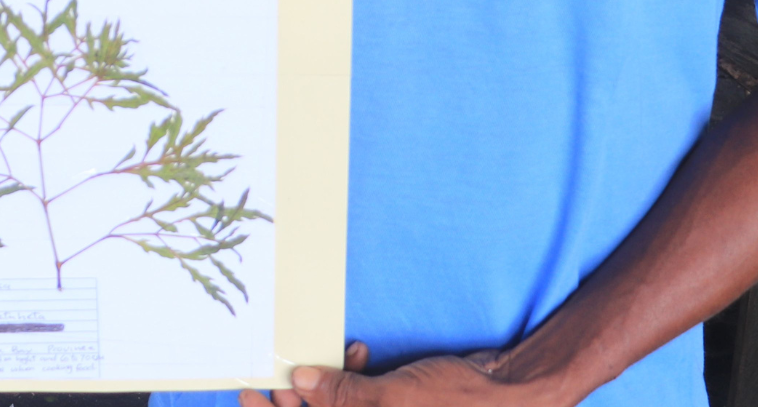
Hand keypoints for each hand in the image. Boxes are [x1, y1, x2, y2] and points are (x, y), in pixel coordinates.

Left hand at [256, 349, 531, 406]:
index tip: (248, 397)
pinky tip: (361, 355)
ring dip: (326, 384)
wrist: (509, 390)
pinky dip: (354, 379)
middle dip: (295, 400)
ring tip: (331, 358)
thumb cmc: (459, 402)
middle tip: (273, 372)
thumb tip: (299, 386)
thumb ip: (344, 398)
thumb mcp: (395, 400)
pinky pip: (360, 399)